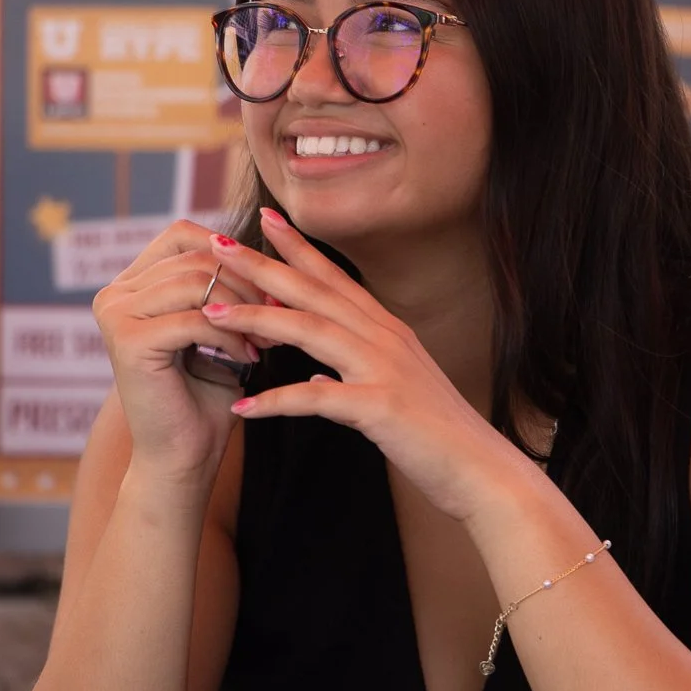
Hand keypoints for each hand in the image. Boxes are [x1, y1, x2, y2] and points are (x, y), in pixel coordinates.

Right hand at [92, 219, 262, 475]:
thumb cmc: (205, 393)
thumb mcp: (216, 325)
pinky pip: (196, 318)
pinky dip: (232, 335)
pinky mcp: (128, 342)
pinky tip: (249, 357)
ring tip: (266, 339)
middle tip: (280, 316)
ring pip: (198, 283)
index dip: (232, 253)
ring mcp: (115, 314)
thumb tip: (258, 246)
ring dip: (244, 309)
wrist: (185, 455)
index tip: (270, 284)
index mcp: (131, 284)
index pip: (183, 235)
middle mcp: (114, 294)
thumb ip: (222, 284)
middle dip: (247, 285)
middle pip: (195, 257)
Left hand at [198, 211, 538, 521]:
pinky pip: (317, 399)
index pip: (334, 278)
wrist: (481, 470)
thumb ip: (354, 377)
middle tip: (218, 242)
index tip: (263, 219)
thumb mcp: (391, 393)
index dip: (298, 247)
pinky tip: (242, 407)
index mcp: (387, 330)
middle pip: (314, 291)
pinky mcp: (381, 407)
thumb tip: (317, 378)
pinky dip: (277, 401)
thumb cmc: (436, 436)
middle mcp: (385, 338)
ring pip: (311, 330)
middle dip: (264, 264)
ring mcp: (384, 369)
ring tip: (209, 313)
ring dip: (257, 318)